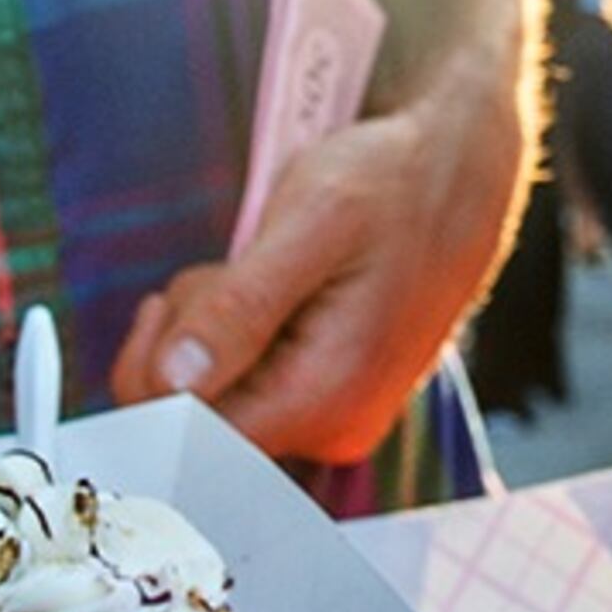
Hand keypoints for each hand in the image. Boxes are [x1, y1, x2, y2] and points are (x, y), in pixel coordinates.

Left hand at [108, 70, 523, 466]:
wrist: (459, 171)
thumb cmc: (390, 182)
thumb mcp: (311, 222)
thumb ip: (241, 307)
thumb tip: (172, 383)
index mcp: (327, 399)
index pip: (190, 440)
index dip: (151, 381)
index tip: (159, 307)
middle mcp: (332, 430)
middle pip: (196, 423)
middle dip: (181, 346)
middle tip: (220, 273)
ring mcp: (332, 418)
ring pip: (214, 402)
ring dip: (204, 335)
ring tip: (254, 271)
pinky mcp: (326, 398)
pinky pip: (244, 387)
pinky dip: (231, 337)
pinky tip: (266, 291)